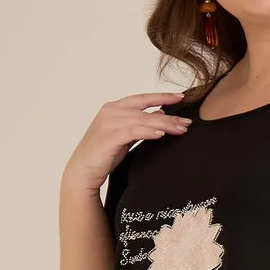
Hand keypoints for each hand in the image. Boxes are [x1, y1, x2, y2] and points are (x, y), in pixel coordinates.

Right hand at [61, 90, 192, 196]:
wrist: (82, 172)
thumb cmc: (103, 155)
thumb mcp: (124, 136)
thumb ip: (139, 124)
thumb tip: (159, 114)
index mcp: (114, 108)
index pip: (142, 98)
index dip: (162, 96)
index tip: (181, 96)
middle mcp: (111, 111)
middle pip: (145, 108)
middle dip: (169, 114)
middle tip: (188, 121)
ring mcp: (108, 123)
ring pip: (142, 119)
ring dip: (164, 124)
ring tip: (181, 129)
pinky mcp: (109, 137)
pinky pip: (133, 131)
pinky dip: (148, 131)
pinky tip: (162, 134)